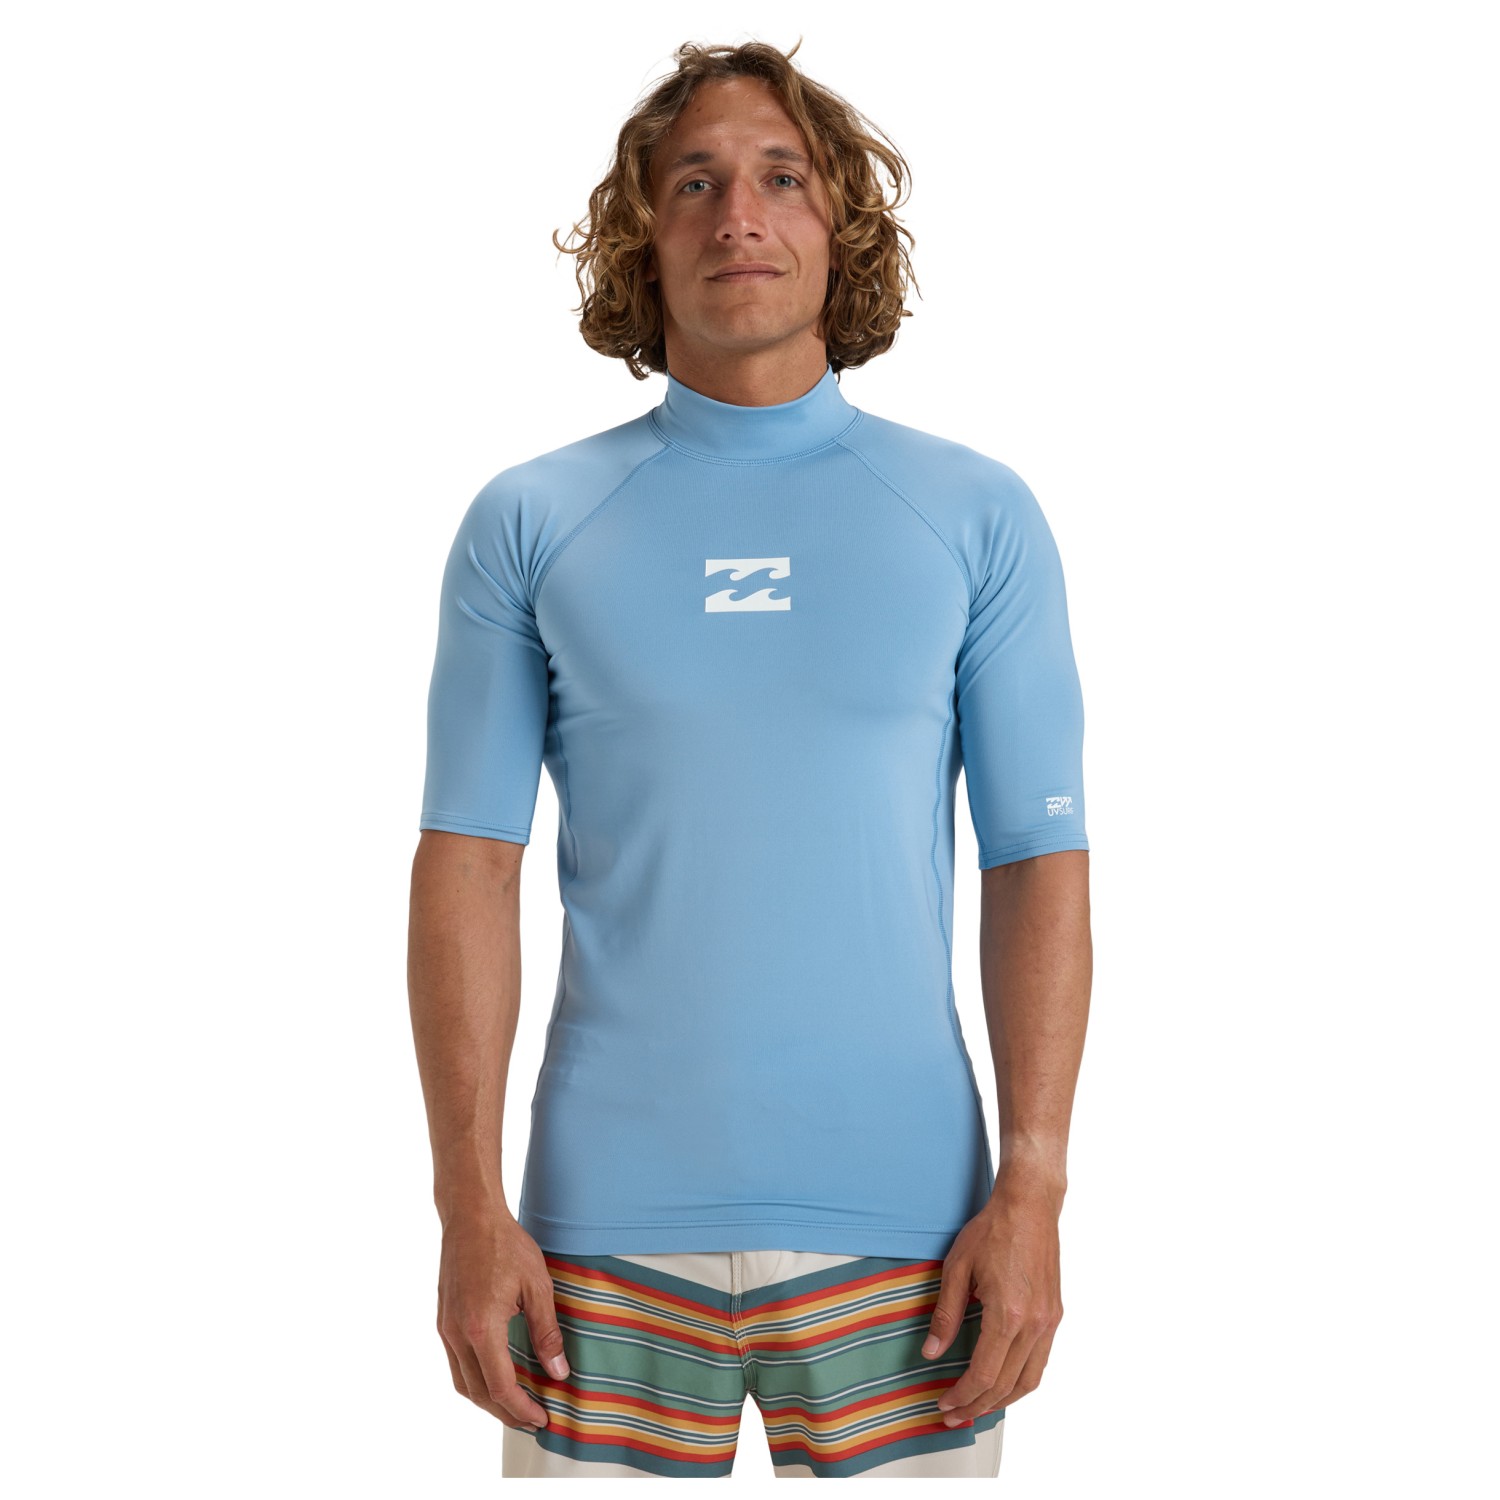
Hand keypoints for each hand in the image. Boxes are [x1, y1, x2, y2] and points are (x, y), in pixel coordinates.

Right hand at [435, 1209, 569, 1431]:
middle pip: (478, 1393)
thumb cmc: (505, 1245)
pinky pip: (456, 1364)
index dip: (521, 1409)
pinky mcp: (443, 1320)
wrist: (470, 1216)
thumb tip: (558, 1372)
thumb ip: (546, 1332)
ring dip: (487, 1401)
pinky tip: (495, 1376)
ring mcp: (446, 1328)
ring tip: (515, 1406)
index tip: (541, 1418)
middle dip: (505, 1413)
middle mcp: (458, 1334)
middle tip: (532, 1420)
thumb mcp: (537, 1286)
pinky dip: (475, 1380)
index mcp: (481, 1328)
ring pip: (463, 1382)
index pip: (500, 1387)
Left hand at [919, 1192, 1062, 1423]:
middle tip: (953, 1415)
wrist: (1030, 1206)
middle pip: (1006, 1385)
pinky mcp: (1054, 1315)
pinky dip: (1020, 1381)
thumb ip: (946, 1314)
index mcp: (1009, 1315)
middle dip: (977, 1406)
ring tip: (976, 1407)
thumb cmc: (993, 1230)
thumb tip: (932, 1352)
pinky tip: (1002, 1382)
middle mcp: (1034, 1324)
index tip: (944, 1403)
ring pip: (1028, 1380)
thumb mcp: (957, 1267)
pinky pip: (1040, 1361)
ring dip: (1002, 1400)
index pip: (984, 1374)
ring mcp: (1049, 1321)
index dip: (962, 1396)